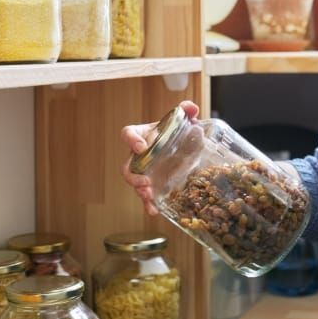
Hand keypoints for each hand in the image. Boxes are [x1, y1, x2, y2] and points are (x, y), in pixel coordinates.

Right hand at [121, 100, 199, 215]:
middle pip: (127, 165)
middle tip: (144, 181)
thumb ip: (185, 111)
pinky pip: (147, 196)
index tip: (141, 147)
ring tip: (148, 195)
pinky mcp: (153, 184)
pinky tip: (154, 211)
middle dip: (132, 175)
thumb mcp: (182, 120)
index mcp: (142, 135)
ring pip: (134, 182)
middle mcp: (139, 155)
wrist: (184, 147)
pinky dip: (148, 204)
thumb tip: (190, 107)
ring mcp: (145, 171)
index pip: (128, 134)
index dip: (131, 140)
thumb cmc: (177, 132)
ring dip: (139, 190)